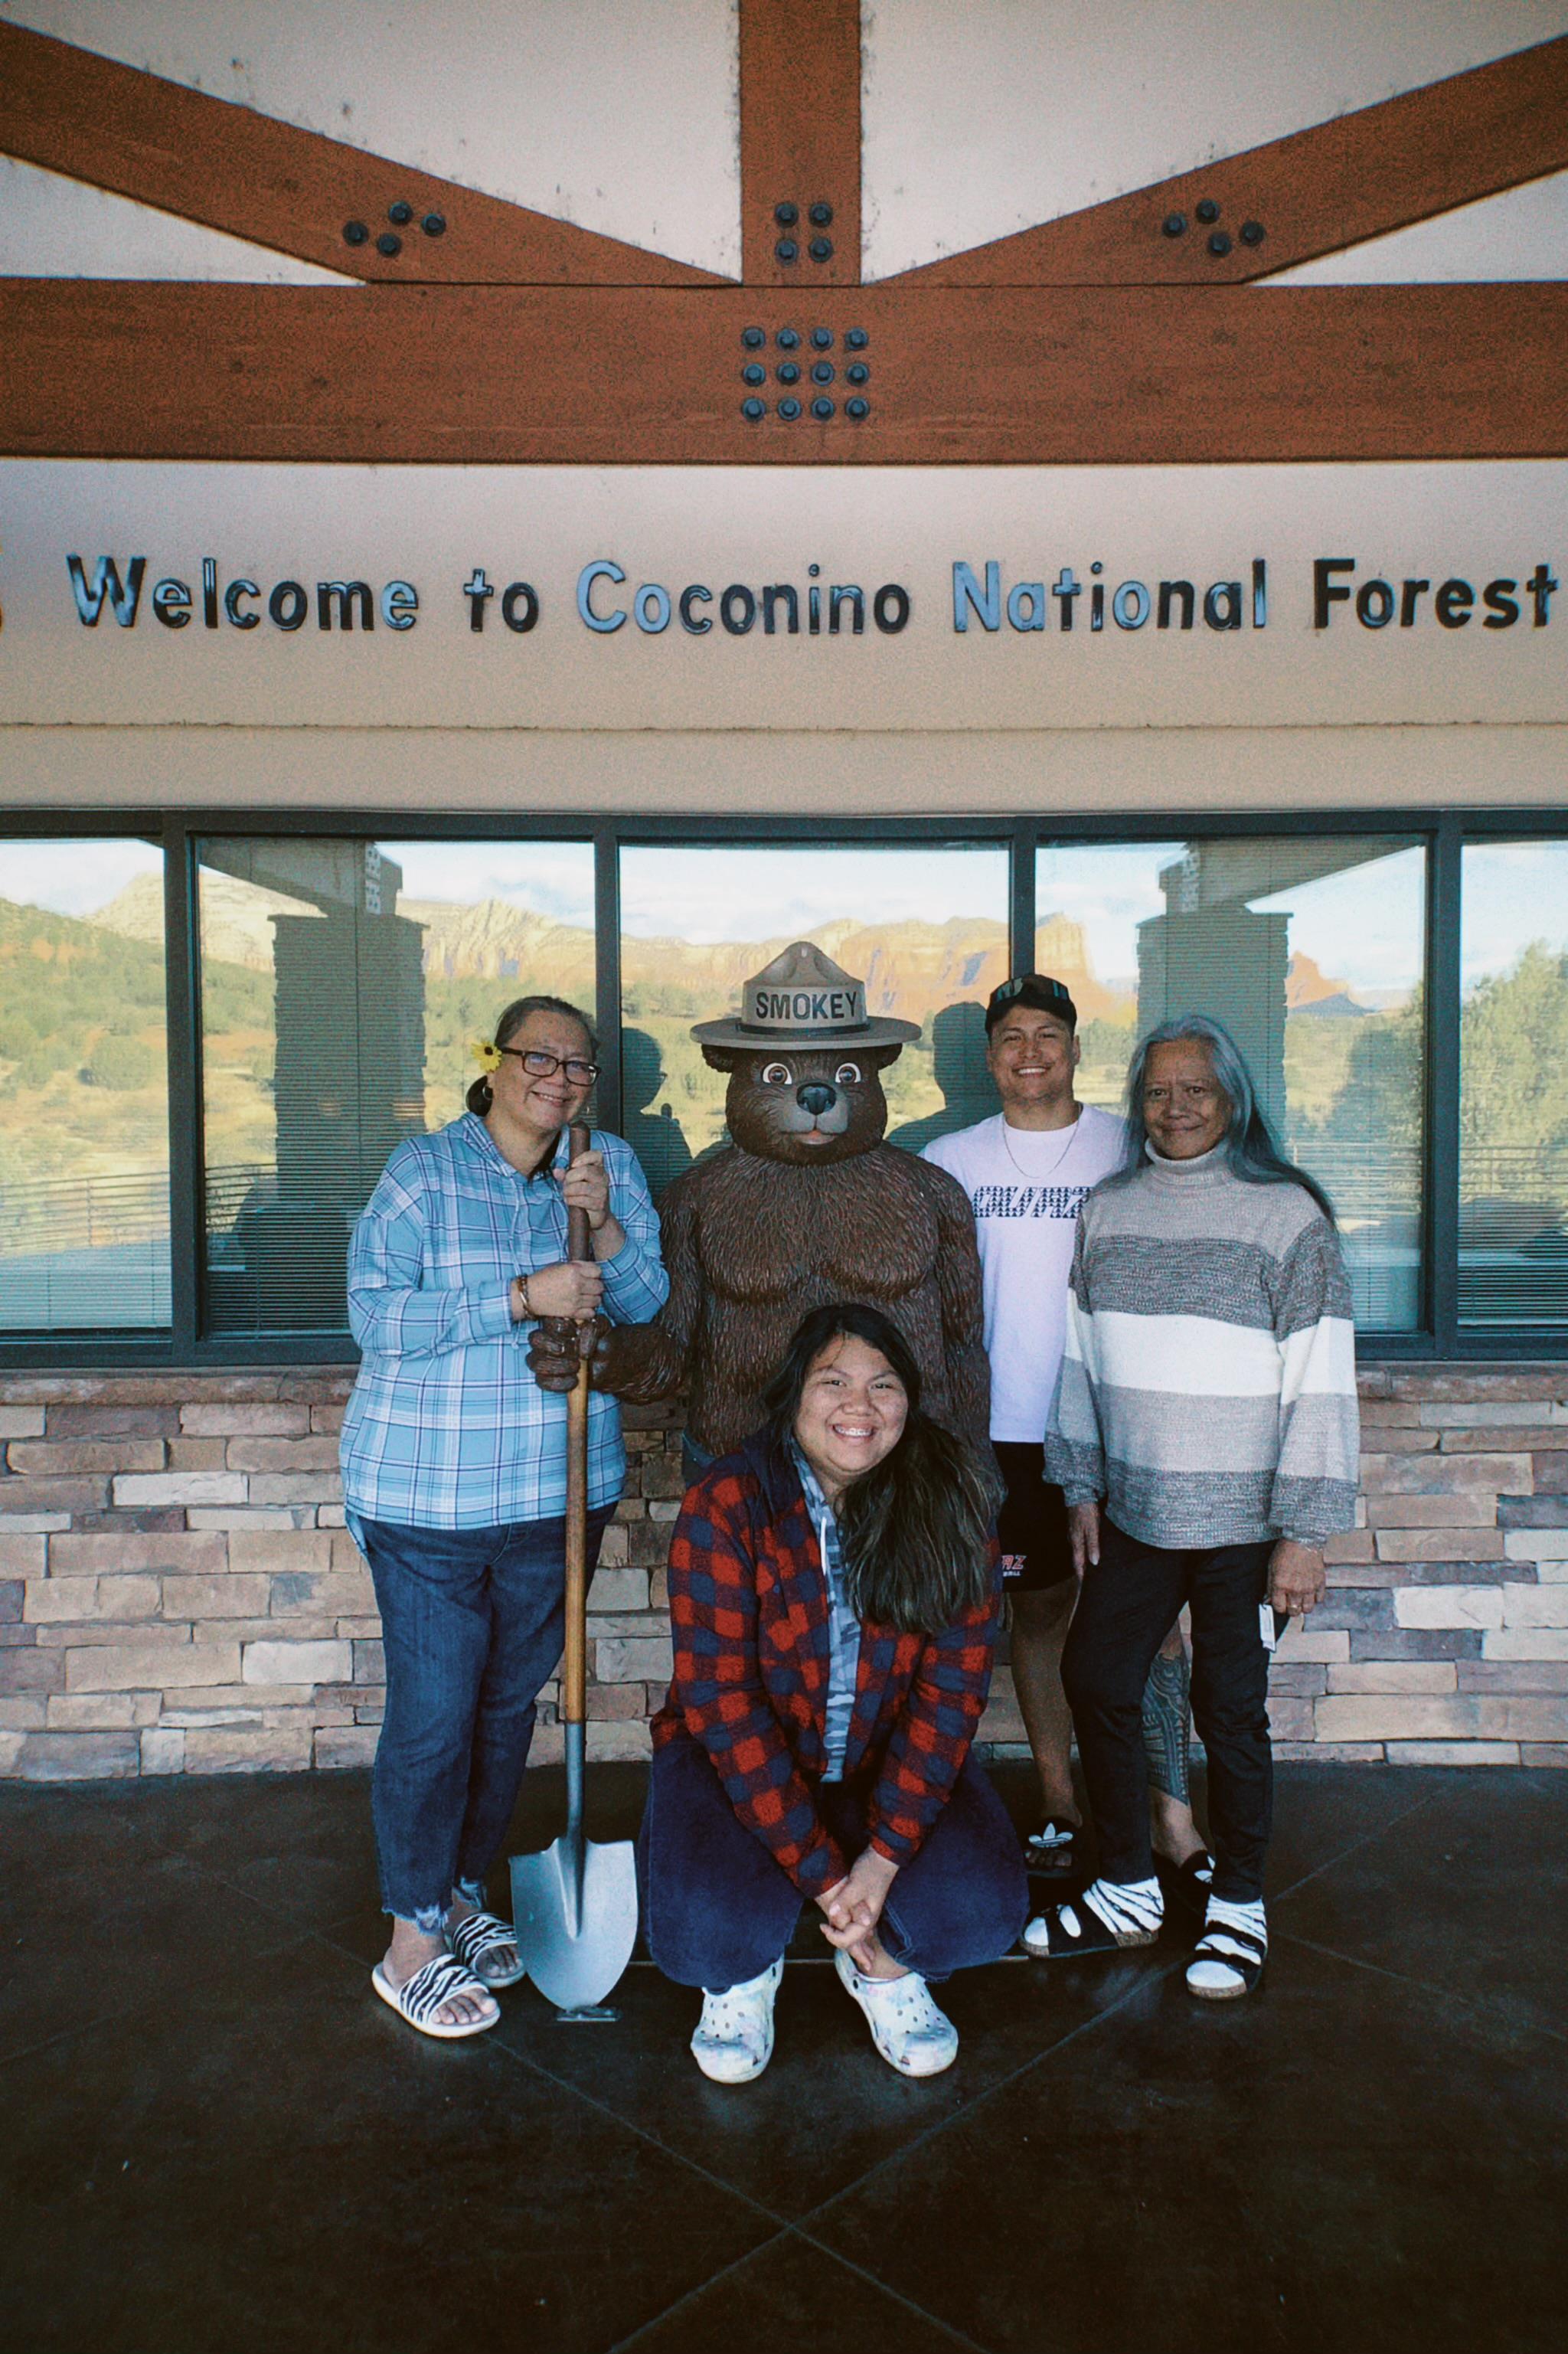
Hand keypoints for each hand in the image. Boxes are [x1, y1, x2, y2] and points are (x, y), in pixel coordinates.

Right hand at [516, 1259, 602, 1323]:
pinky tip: (582, 1306)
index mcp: (573, 1271)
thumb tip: (593, 1270)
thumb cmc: (542, 1279)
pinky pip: (591, 1313)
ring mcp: (575, 1300)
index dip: (594, 1273)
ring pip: (598, 1300)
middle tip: (587, 1287)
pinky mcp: (572, 1313)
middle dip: (595, 1286)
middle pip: (600, 1287)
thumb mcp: (560, 1265)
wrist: (529, 1295)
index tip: (589, 1276)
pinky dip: (589, 1310)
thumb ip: (578, 1266)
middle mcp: (576, 1285)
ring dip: (593, 1298)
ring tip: (584, 1296)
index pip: (598, 1271)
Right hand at [525, 1313, 609, 1392]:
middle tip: (573, 1354)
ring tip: (577, 1367)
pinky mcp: (546, 1377)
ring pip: (536, 1362)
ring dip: (558, 1366)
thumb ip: (591, 1328)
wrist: (608, 1363)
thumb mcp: (601, 1329)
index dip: (560, 1328)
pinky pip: (542, 1381)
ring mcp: (543, 1359)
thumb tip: (580, 1348)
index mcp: (558, 1323)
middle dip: (553, 1346)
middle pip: (536, 1339)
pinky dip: (559, 1383)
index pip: (547, 1321)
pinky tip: (574, 1380)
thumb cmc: (601, 1341)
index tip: (575, 1334)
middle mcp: (546, 1339)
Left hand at [559, 1148, 610, 1232]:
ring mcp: (603, 1192)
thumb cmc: (583, 1195)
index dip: (584, 1157)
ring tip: (567, 1194)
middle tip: (566, 1184)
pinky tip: (570, 1201)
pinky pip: (581, 1200)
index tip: (573, 1165)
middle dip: (570, 1178)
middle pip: (585, 1171)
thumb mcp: (573, 1182)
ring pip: (581, 1187)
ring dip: (568, 1191)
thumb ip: (565, 1175)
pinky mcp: (599, 1204)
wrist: (595, 1216)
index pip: (597, 1155)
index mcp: (599, 1168)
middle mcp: (604, 1178)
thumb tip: (556, 1171)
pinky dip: (571, 1200)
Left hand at [816, 1847, 897, 1966]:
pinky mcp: (866, 1905)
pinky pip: (860, 1924)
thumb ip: (845, 1900)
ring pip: (861, 1934)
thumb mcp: (856, 1884)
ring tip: (864, 1958)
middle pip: (858, 1941)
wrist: (883, 1856)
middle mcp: (869, 1918)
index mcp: (866, 1917)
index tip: (822, 1925)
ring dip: (859, 1946)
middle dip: (854, 1951)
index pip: (849, 1940)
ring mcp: (868, 1911)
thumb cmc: (870, 1869)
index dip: (833, 1937)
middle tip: (845, 1949)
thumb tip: (833, 1914)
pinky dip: (859, 1933)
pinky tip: (860, 1933)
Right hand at [1067, 1499, 1100, 1575]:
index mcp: (1076, 1541)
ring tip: (1088, 1569)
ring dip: (1082, 1560)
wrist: (1079, 1493)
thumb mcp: (1092, 1528)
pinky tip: (1087, 1549)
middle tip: (1085, 1581)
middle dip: (1081, 1570)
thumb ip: (1093, 1545)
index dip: (1081, 1575)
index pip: (1078, 1563)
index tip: (1083, 1587)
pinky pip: (1078, 1542)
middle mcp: (1073, 1538)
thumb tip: (1094, 1562)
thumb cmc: (1086, 1510)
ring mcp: (1073, 1532)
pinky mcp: (1076, 1526)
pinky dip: (1082, 1550)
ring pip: (1077, 1550)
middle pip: (1077, 1558)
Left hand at [1268, 1537, 1324, 1615]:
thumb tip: (1269, 1599)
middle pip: (1294, 1611)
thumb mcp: (1271, 1567)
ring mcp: (1309, 1588)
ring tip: (1301, 1599)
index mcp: (1280, 1585)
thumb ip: (1270, 1586)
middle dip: (1290, 1609)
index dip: (1279, 1607)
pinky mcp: (1320, 1584)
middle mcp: (1295, 1589)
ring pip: (1307, 1609)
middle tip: (1290, 1602)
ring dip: (1303, 1606)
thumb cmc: (1286, 1551)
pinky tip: (1311, 1591)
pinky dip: (1315, 1598)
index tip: (1280, 1603)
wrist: (1303, 1540)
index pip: (1279, 1608)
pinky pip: (1319, 1600)